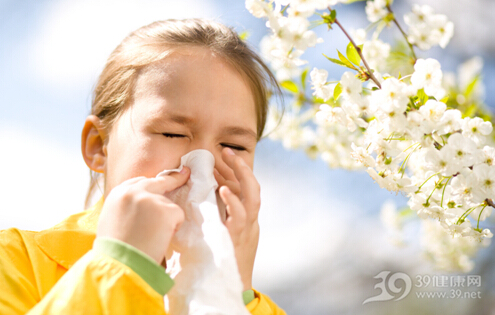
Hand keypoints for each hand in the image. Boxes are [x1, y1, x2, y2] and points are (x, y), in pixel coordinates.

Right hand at [96, 167, 189, 264]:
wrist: (120, 263)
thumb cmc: (115, 249)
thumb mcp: (111, 220)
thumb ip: (125, 208)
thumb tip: (140, 207)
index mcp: (118, 194)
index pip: (139, 182)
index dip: (152, 183)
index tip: (161, 179)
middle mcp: (133, 191)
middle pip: (158, 181)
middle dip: (173, 179)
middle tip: (185, 173)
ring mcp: (151, 199)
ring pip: (169, 206)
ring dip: (165, 221)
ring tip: (150, 238)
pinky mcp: (166, 209)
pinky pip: (178, 216)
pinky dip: (174, 228)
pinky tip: (159, 238)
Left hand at [214, 148, 259, 290]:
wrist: (230, 286)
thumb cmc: (219, 258)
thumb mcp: (218, 231)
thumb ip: (211, 214)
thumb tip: (191, 195)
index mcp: (245, 217)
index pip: (244, 187)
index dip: (235, 170)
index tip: (221, 156)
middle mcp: (250, 220)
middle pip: (253, 186)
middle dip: (241, 166)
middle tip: (225, 150)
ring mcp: (248, 229)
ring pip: (253, 196)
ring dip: (242, 175)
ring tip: (229, 159)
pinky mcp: (240, 239)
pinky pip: (241, 217)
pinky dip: (234, 202)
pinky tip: (223, 190)